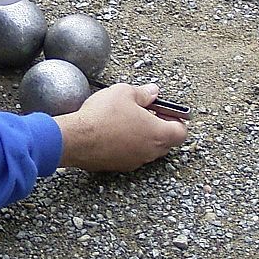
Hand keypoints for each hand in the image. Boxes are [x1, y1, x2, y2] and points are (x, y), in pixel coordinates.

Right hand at [53, 83, 187, 171]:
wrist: (77, 139)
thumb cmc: (102, 116)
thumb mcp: (125, 92)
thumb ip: (143, 93)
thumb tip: (152, 92)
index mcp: (158, 133)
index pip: (181, 131)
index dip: (177, 118)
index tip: (165, 109)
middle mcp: (150, 151)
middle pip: (166, 141)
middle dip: (159, 126)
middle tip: (145, 112)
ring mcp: (135, 161)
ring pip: (147, 148)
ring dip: (143, 135)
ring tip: (126, 120)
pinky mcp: (118, 166)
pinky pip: (130, 154)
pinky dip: (127, 144)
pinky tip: (113, 131)